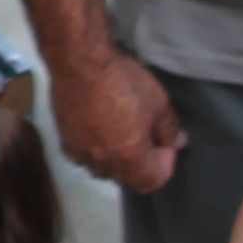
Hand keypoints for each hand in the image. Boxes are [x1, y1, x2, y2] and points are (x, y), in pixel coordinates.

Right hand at [47, 46, 181, 192]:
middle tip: (145, 136)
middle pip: (129, 179)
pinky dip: (94, 151)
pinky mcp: (65, 141)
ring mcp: (81, 154)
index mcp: (130, 158)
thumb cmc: (122, 81)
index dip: (165, 163)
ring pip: (104, 170)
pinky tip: (97, 131)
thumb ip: (170, 128)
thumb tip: (178, 142)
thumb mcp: (158, 101)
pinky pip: (84, 157)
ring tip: (120, 134)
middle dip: (141, 164)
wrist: (79, 62)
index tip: (165, 142)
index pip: (154, 181)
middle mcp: (104, 163)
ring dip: (116, 160)